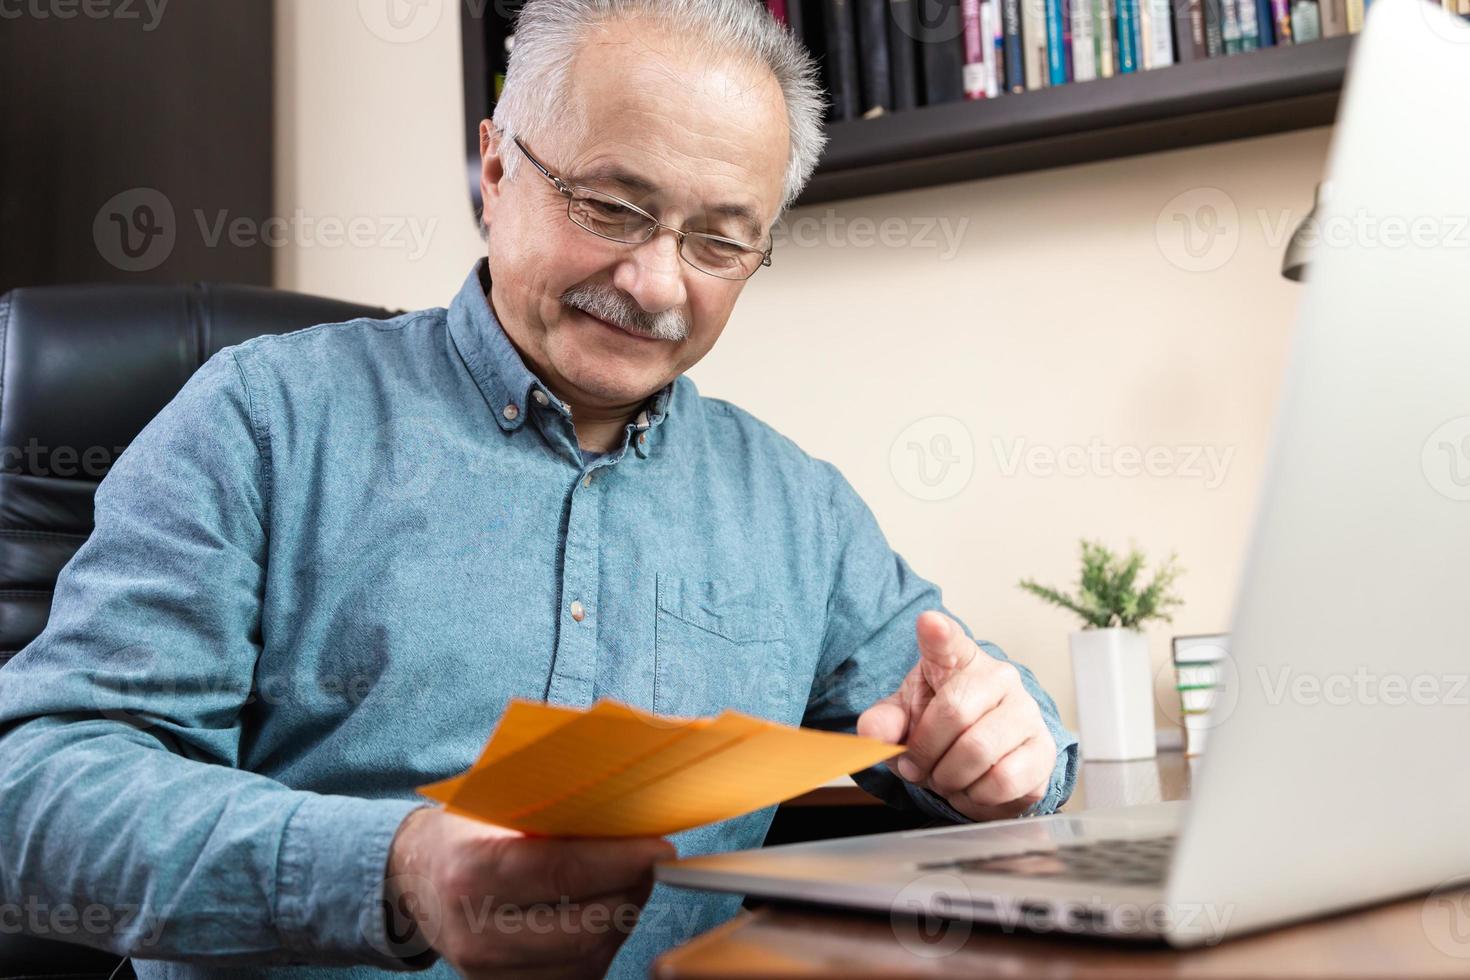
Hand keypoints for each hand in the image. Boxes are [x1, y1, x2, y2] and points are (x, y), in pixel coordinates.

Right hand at [383, 807, 674, 978]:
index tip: (659, 848)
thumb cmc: (465, 834)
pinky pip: (573, 978)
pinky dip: (599, 947)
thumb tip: (625, 808)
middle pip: (583, 926)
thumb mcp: (494, 807)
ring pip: (585, 958)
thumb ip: (550, 810)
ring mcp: (486, 971)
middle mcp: (475, 930)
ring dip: (620, 920)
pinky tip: (602, 914)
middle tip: (651, 863)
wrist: (414, 880)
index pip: (563, 871)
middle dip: (630, 892)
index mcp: (471, 870)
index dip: (620, 862)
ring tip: (628, 885)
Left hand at [857, 610, 1056, 820]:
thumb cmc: (940, 725)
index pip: (948, 641)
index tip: (928, 623)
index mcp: (957, 659)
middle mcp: (999, 677)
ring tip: (946, 778)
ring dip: (950, 778)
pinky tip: (972, 788)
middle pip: (955, 714)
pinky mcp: (1043, 751)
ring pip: (979, 752)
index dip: (938, 633)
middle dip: (925, 753)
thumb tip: (873, 733)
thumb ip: (884, 722)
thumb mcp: (905, 718)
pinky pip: (1003, 781)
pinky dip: (976, 796)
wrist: (984, 755)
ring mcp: (1026, 712)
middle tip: (918, 767)